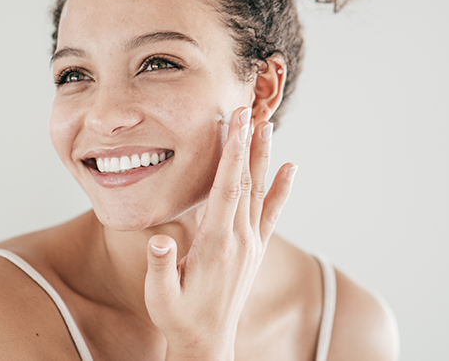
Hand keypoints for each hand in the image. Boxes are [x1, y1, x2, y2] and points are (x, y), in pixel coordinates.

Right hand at [144, 106, 296, 360]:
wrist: (208, 342)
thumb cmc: (179, 317)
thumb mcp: (160, 297)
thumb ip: (159, 268)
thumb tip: (157, 242)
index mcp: (216, 245)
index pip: (226, 190)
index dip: (231, 155)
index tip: (235, 124)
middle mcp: (239, 240)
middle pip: (246, 182)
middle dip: (247, 144)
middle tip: (249, 110)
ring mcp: (251, 244)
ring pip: (260, 192)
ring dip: (264, 157)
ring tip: (267, 126)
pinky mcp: (255, 249)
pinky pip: (273, 213)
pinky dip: (283, 189)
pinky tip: (291, 168)